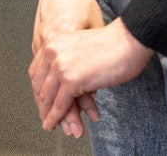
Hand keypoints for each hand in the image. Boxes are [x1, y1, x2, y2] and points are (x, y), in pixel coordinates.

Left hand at [30, 19, 151, 132]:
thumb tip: (67, 82)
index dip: (38, 89)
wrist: (128, 40)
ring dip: (49, 115)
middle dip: (43, 104)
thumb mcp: (81, 48)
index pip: (37, 71)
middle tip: (45, 117)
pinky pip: (60, 104)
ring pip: (48, 96)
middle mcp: (52, 52)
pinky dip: (56, 117)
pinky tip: (55, 124)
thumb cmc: (113, 44)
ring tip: (50, 125)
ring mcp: (60, 66)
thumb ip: (70, 60)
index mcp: (53, 42)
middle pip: (40, 85)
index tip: (42, 101)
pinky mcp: (71, 79)